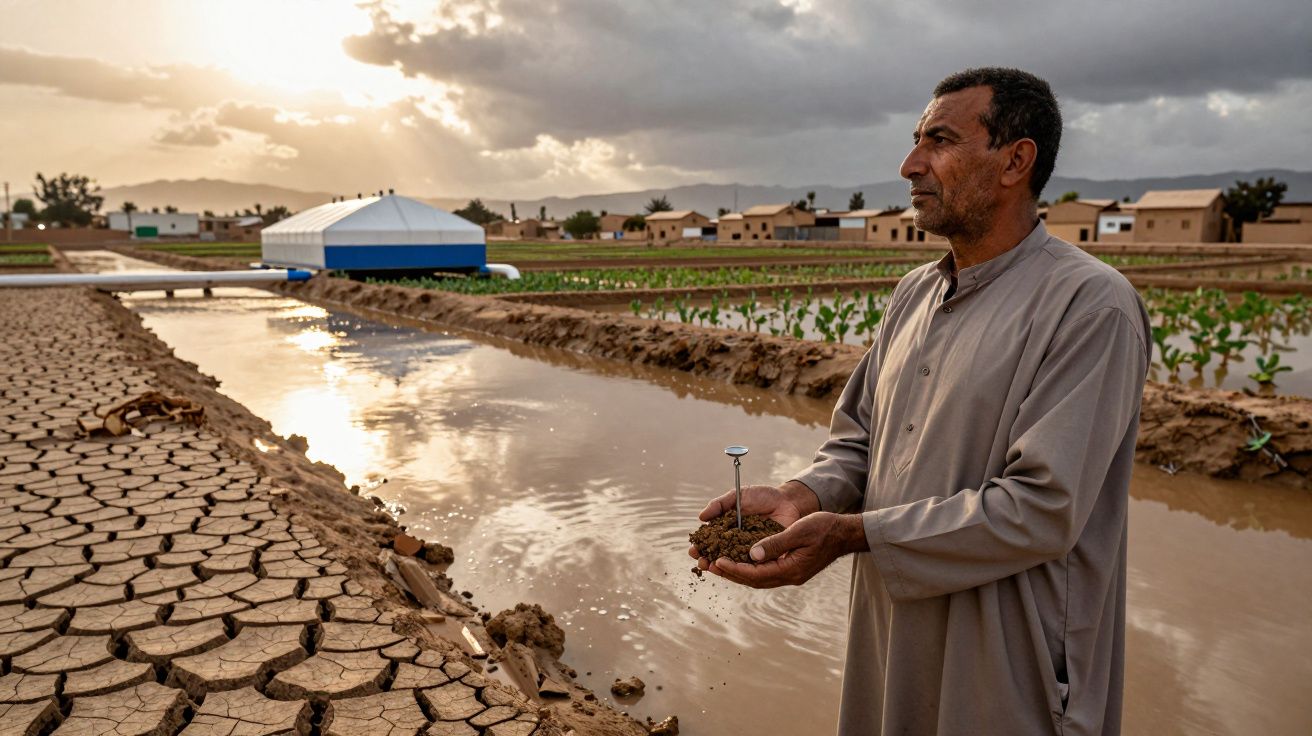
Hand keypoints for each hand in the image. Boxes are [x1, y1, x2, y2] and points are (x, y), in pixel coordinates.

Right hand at [687, 482, 818, 570]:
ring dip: (721, 568)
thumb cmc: (762, 497)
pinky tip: (734, 570)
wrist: (788, 501)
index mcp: (726, 529)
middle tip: (701, 563)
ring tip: (713, 568)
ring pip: (732, 564)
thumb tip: (701, 517)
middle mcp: (736, 543)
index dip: (700, 547)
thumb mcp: (738, 496)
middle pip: (718, 555)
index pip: (709, 541)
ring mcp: (749, 551)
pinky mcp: (764, 557)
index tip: (693, 550)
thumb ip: (719, 504)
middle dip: (707, 561)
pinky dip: (743, 570)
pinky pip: (752, 566)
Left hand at [707, 511, 866, 588]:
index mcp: (791, 570)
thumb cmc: (824, 528)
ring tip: (716, 565)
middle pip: (754, 580)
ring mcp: (790, 574)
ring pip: (758, 578)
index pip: (757, 574)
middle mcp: (789, 576)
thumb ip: (776, 543)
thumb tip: (751, 554)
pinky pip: (764, 572)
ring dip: (737, 572)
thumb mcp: (799, 531)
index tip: (717, 561)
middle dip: (731, 573)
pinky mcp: (790, 569)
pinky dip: (749, 568)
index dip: (735, 568)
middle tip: (708, 566)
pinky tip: (737, 560)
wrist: (844, 533)